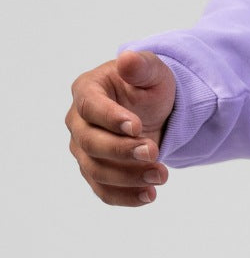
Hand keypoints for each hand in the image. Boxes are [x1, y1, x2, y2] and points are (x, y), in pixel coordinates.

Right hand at [66, 50, 176, 206]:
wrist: (154, 115)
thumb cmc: (148, 89)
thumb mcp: (153, 72)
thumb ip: (142, 66)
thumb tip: (127, 60)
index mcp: (87, 91)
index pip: (89, 106)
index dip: (111, 119)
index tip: (138, 127)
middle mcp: (78, 122)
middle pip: (90, 143)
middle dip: (123, 151)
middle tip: (154, 152)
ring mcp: (85, 151)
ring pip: (97, 171)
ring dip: (129, 178)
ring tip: (162, 175)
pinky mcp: (97, 173)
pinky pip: (104, 191)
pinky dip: (126, 197)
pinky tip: (150, 195)